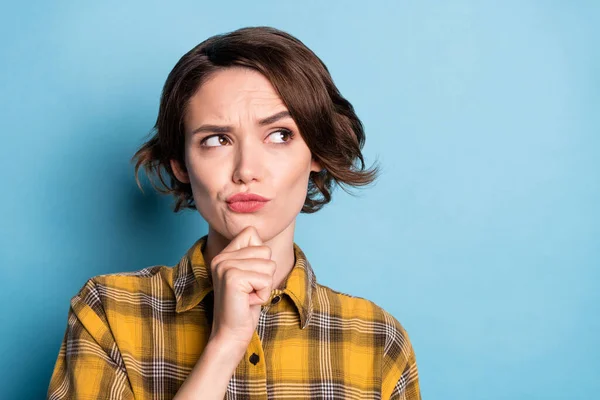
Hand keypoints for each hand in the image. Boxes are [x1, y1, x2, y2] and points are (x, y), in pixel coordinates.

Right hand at [208, 226, 275, 349]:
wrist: (231, 333)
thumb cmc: (245, 306)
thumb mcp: (251, 276)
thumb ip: (254, 256)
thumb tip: (265, 242)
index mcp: (224, 254)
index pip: (251, 233)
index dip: (260, 256)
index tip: (249, 277)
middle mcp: (221, 257)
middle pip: (265, 250)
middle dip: (265, 274)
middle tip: (249, 290)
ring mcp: (225, 266)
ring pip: (268, 265)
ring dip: (264, 285)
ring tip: (248, 295)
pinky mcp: (233, 277)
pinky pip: (266, 279)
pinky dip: (263, 294)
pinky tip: (248, 301)